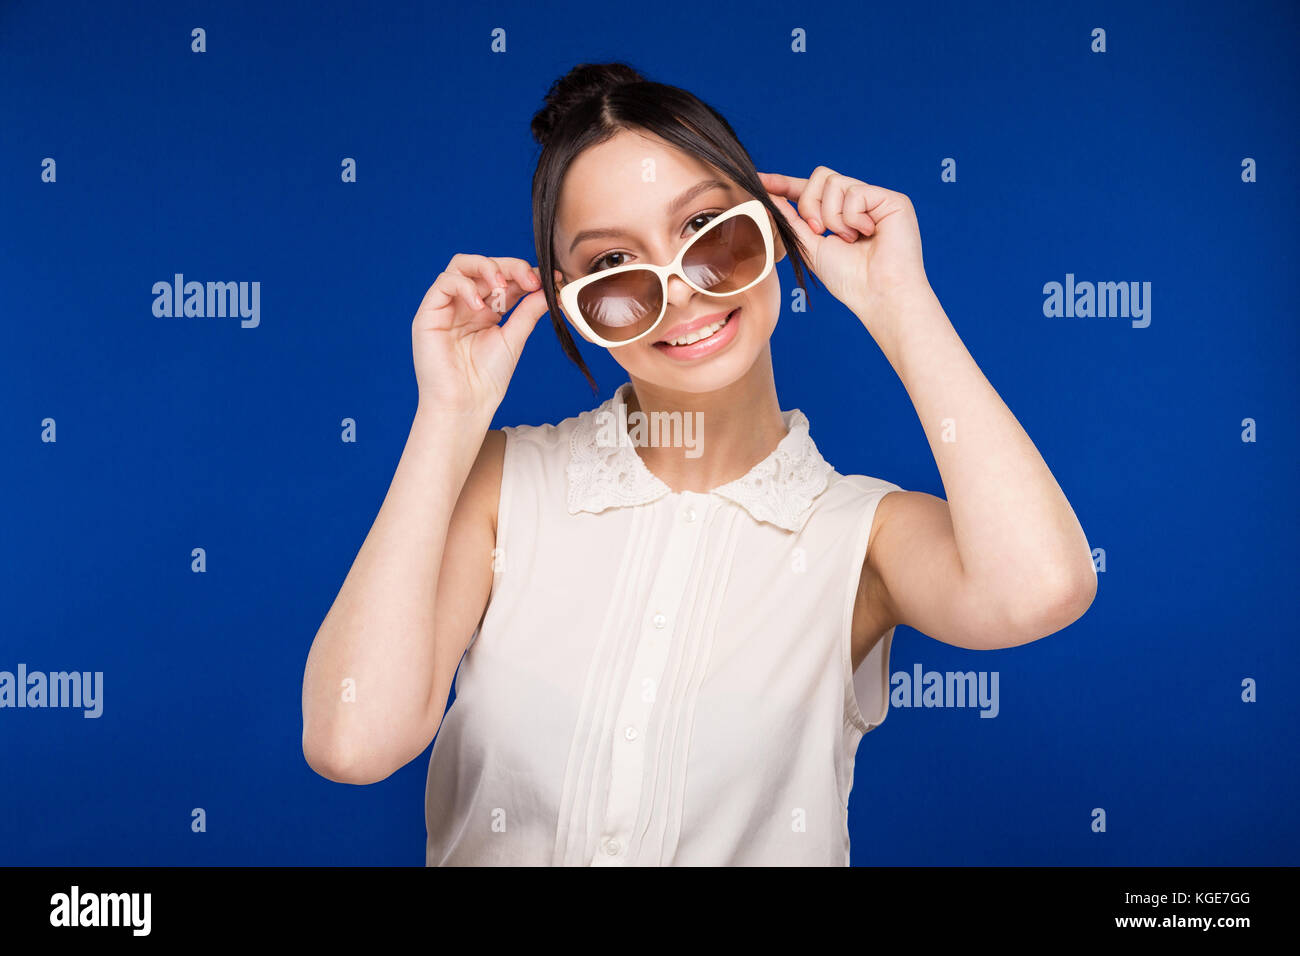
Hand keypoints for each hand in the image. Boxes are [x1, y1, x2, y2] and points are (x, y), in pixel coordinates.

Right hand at [411, 254, 548, 416]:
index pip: (503, 278)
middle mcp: (466, 304)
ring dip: (486, 268)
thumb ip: (528, 311)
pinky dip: (465, 287)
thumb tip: (549, 289)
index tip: (548, 279)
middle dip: (510, 267)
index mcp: (487, 310)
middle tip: (530, 280)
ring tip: (502, 286)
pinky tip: (480, 306)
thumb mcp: (514, 338)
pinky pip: (444, 283)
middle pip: (483, 266)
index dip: (524, 273)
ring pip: (461, 265)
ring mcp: (447, 306)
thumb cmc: (486, 379)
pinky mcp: (429, 313)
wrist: (466, 404)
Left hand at [759, 167, 929, 316]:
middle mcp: (858, 203)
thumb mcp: (811, 247)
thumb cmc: (850, 279)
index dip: (785, 184)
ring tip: (848, 239)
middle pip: (819, 178)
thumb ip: (793, 220)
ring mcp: (875, 199)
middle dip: (809, 206)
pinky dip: (852, 217)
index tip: (760, 180)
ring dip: (832, 217)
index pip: (809, 190)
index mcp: (839, 214)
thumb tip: (772, 196)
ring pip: (834, 182)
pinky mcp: (892, 199)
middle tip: (819, 232)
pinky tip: (865, 234)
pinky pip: (855, 192)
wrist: (877, 294)